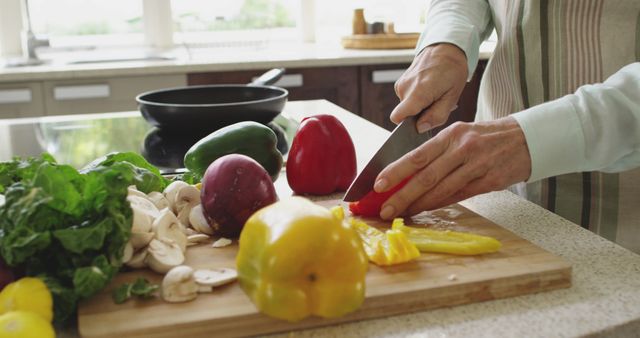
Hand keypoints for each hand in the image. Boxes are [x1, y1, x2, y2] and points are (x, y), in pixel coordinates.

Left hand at [374, 117, 531, 218]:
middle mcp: (462, 148)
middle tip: (385, 208)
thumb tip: (406, 172)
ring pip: (441, 189)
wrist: (527, 138)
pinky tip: (425, 210)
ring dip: (419, 204)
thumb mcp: (461, 134)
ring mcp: (477, 165)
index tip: (378, 184)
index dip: (397, 170)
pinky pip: (458, 196)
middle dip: (402, 194)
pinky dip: (439, 204)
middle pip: (426, 175)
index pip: (418, 154)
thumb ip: (437, 152)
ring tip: (401, 214)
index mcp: (451, 134)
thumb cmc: (487, 137)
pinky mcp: (489, 181)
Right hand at [391, 43, 467, 132]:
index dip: (408, 125)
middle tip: (437, 103)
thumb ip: (437, 115)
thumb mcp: (452, 96)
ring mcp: (401, 83)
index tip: (423, 121)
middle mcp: (405, 88)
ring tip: (435, 94)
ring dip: (420, 105)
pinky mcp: (401, 81)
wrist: (445, 47)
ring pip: (407, 106)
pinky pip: (407, 98)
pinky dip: (417, 98)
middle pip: (406, 114)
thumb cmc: (452, 70)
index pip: (398, 118)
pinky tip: (429, 89)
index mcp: (417, 93)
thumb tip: (420, 128)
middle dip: (420, 114)